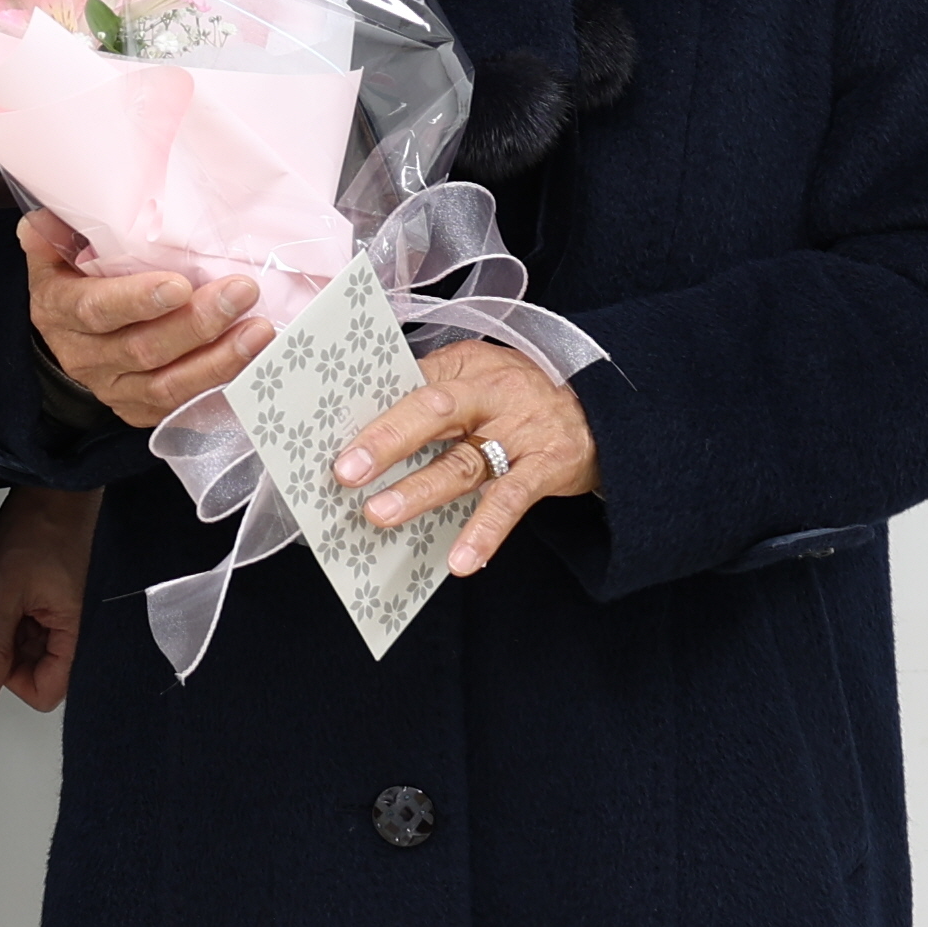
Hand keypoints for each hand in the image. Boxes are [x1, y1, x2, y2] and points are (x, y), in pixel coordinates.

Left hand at [0, 486, 97, 709]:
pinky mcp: (61, 601)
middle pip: (41, 672)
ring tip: (5, 596)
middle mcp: (77, 630)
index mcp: (73, 632)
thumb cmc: (38, 528)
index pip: (46, 691)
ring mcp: (69, 616)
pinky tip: (11, 590)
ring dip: (12, 633)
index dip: (13, 681)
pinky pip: (38, 627)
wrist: (56, 485)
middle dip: (10, 654)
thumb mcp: (2, 591)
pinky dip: (18, 617)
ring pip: (36, 650)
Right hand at [23, 206, 268, 431]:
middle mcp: (85, 357)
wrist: (67, 336)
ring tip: (259, 332)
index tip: (180, 284)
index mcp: (61, 311)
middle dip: (196, 324)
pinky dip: (220, 384)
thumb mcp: (55, 253)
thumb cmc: (73, 279)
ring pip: (167, 385)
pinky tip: (253, 362)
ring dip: (218, 360)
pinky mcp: (140, 410)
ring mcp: (115, 390)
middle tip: (240, 293)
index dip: (138, 300)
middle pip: (143, 349)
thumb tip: (41, 221)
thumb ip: (54, 235)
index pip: (97, 310)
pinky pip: (183, 405)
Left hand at [336, 340, 598, 579]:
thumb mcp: (479, 379)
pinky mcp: (547, 466)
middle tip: (344, 471)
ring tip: (379, 514)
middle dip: (385, 439)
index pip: (407, 380)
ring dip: (420, 490)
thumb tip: (361, 426)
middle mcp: (491, 392)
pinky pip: (511, 501)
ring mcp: (520, 430)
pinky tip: (462, 561)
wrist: (604, 412)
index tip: (322, 429)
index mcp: (464, 366)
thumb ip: (431, 397)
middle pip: (432, 410)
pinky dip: (485, 531)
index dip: (367, 405)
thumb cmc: (521, 399)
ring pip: (464, 461)